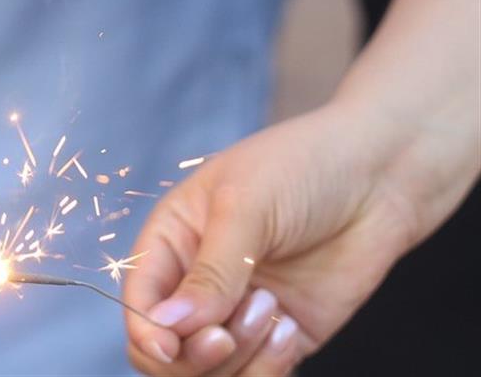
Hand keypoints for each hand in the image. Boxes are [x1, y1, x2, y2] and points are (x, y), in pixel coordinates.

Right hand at [122, 104, 419, 375]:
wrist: (381, 175)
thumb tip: (165, 326)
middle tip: (225, 337)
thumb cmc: (302, 165)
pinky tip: (290, 328)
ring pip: (212, 373)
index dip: (146, 331)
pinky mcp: (283, 336)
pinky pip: (259, 376)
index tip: (171, 345)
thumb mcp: (244, 207)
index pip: (140, 303)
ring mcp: (240, 313)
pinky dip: (270, 368)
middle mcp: (198, 284)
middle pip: (167, 352)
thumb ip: (209, 273)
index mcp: (172, 243)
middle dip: (192, 356)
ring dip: (240, 357)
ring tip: (273, 309)